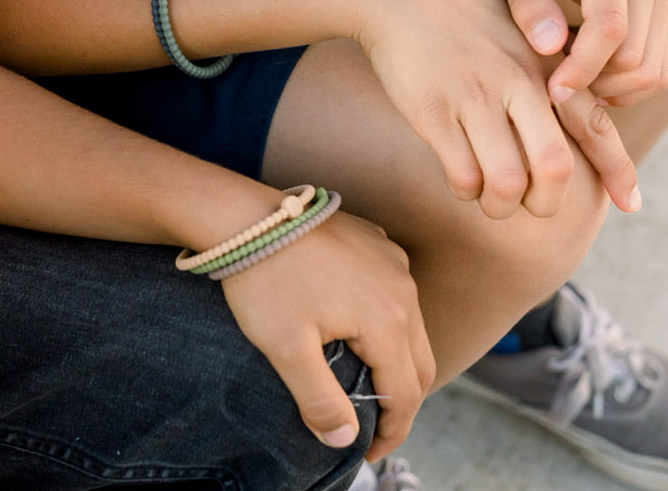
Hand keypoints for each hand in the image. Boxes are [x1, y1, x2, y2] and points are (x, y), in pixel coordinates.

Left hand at [220, 211, 433, 462]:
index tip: (367, 453)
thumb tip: (344, 440)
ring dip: (398, 361)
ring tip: (368, 384)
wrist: (247, 214)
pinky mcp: (377, 242)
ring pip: (412, 326)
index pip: (406, 394)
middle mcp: (402, 288)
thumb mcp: (286, 348)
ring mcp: (392, 260)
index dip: (392, 433)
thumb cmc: (264, 278)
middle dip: (402, 403)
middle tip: (374, 428)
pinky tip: (358, 331)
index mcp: (387, 318)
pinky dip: (389, 322)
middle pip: (420, 363)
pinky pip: (397, 292)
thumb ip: (320, 400)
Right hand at [353, 0, 638, 217]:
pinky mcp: (434, 111)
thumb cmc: (462, 15)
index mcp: (543, 65)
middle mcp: (516, 83)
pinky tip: (461, 177)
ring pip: (506, 181)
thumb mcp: (517, 33)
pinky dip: (467, 190)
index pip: (594, 124)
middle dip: (547, 202)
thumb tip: (574, 118)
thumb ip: (547, 71)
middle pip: (554, 166)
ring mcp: (474, 97)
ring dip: (501, 205)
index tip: (630, 204)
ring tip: (491, 199)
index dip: (616, 169)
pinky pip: (463, 174)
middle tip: (532, 204)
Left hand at [492, 0, 667, 107]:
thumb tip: (549, 47)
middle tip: (552, 77)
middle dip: (593, 80)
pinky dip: (627, 84)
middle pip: (635, 56)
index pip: (610, 26)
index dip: (582, 67)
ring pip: (653, 70)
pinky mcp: (665, 13)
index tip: (552, 90)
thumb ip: (527, 1)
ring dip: (611, 87)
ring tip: (569, 72)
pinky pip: (659, 69)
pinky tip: (589, 70)